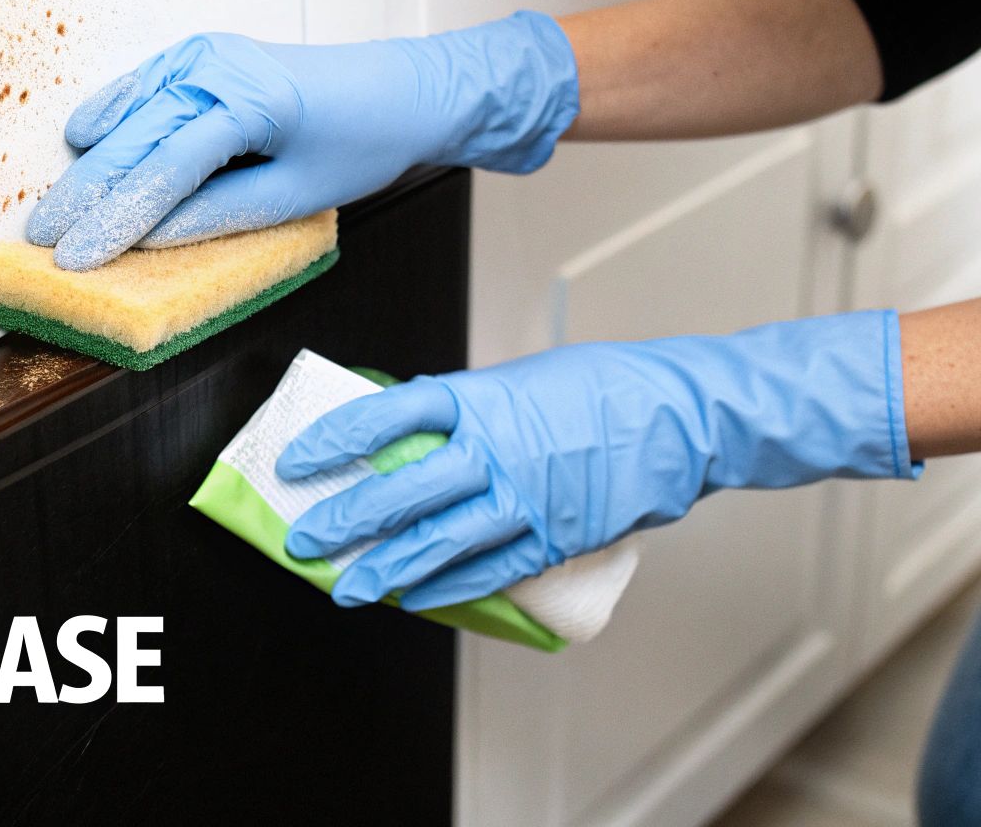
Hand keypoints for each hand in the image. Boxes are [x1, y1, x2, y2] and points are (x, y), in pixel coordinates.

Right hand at [26, 12, 579, 269]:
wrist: (399, 89)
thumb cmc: (360, 141)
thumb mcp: (295, 196)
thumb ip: (218, 215)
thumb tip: (151, 238)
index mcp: (247, 103)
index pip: (163, 169)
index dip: (115, 219)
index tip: (77, 258)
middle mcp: (216, 67)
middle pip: (133, 139)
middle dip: (86, 193)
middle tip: (44, 240)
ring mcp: (205, 53)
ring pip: (128, 112)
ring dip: (89, 162)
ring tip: (52, 211)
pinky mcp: (201, 53)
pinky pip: (141, 86)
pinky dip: (109, 117)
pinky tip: (80, 143)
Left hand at [275, 310, 919, 609]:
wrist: (682, 416)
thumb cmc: (604, 388)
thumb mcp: (521, 381)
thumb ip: (466, 410)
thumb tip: (411, 433)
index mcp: (481, 398)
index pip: (387, 415)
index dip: (336, 439)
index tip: (298, 459)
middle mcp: (495, 450)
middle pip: (401, 489)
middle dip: (346, 520)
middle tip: (304, 539)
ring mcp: (525, 498)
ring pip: (439, 541)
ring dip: (387, 569)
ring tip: (350, 587)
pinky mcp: (554, 536)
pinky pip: (490, 570)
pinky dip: (450, 588)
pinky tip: (418, 599)